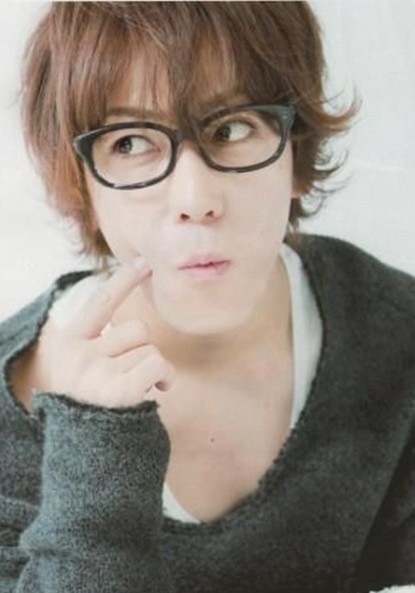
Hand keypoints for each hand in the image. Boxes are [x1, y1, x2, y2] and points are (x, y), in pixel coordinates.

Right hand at [33, 258, 175, 407]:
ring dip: (153, 367)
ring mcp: (93, 370)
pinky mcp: (115, 389)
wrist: (85, 458)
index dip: (124, 280)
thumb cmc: (91, 411)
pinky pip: (156, 362)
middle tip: (133, 376)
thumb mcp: (82, 372)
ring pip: (148, 347)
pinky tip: (158, 389)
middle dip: (143, 352)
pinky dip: (164, 376)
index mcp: (65, 344)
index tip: (146, 262)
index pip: (100, 303)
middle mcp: (75, 353)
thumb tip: (128, 328)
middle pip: (136, 330)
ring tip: (140, 388)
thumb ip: (98, 346)